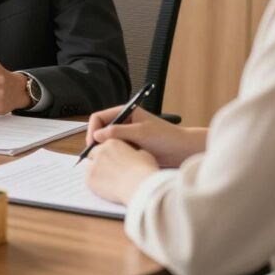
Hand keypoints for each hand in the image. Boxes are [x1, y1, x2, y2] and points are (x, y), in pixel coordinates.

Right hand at [85, 105, 205, 167]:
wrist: (182, 150)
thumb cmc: (166, 137)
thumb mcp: (140, 132)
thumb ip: (117, 132)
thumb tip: (97, 135)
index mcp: (125, 112)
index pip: (99, 117)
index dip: (93, 129)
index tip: (92, 142)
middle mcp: (124, 122)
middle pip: (101, 129)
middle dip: (96, 141)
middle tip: (95, 154)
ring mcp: (126, 135)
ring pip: (107, 141)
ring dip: (105, 149)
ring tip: (106, 159)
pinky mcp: (130, 147)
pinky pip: (115, 150)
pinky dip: (113, 156)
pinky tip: (114, 163)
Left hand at [85, 140, 158, 204]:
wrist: (141, 187)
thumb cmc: (145, 171)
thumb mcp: (143, 154)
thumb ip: (132, 151)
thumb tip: (131, 155)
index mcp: (112, 142)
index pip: (104, 144)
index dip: (109, 153)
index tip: (114, 160)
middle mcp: (100, 152)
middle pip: (94, 154)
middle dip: (100, 160)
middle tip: (110, 170)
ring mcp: (93, 166)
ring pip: (91, 167)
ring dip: (98, 171)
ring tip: (111, 180)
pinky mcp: (90, 180)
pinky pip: (89, 180)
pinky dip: (96, 183)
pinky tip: (108, 187)